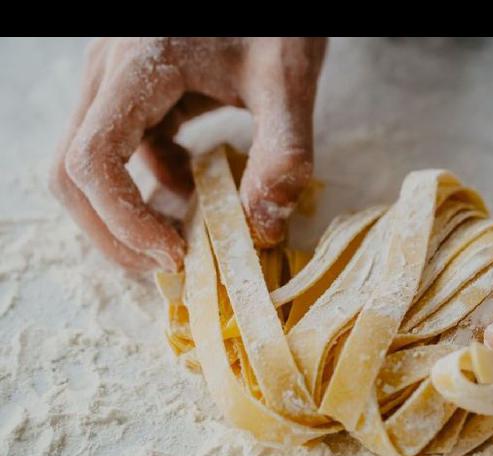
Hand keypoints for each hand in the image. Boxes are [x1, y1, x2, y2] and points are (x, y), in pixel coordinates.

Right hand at [50, 37, 326, 271]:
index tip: (176, 253)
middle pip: (73, 171)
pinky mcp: (132, 93)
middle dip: (113, 231)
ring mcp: (116, 83)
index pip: (93, 159)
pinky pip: (118, 151)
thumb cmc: (275, 19)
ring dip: (125, 213)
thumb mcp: (288, 79)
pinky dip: (147, 185)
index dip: (123, 221)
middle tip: (169, 263)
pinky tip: (191, 189)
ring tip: (181, 239)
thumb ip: (283, 151)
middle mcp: (110, 74)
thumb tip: (263, 227)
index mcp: (139, 66)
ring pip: (88, 165)